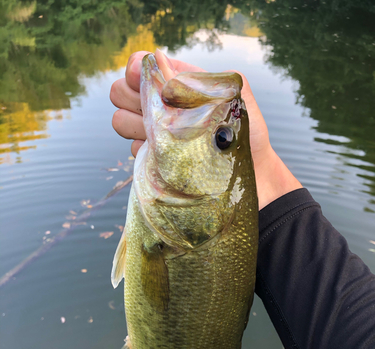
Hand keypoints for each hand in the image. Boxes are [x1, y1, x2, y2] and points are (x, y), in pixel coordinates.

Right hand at [110, 50, 301, 209]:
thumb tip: (163, 67)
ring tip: (167, 138)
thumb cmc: (248, 134)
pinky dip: (146, 152)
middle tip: (160, 115)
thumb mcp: (234, 95)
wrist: (251, 178)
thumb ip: (201, 77)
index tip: (148, 84)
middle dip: (132, 99)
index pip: (140, 65)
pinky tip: (170, 158)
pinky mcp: (154, 160)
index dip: (136, 71)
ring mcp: (155, 134)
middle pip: (119, 91)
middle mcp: (162, 107)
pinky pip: (132, 150)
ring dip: (136, 126)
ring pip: (119, 121)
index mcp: (178, 84)